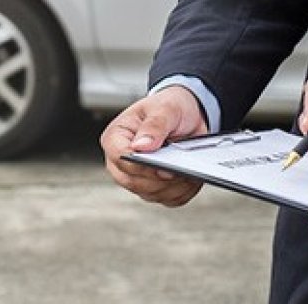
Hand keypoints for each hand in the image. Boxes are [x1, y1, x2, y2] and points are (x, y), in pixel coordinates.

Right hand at [100, 85, 208, 206]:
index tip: (163, 166)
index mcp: (116, 138)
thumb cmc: (171, 107)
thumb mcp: (165, 108)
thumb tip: (141, 147)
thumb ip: (154, 126)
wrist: (188, 114)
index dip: (141, 165)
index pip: (120, 158)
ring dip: (173, 186)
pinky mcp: (155, 187)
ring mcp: (137, 177)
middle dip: (159, 179)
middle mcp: (122, 161)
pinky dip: (182, 192)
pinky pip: (168, 199)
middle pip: (133, 182)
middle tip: (179, 168)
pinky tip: (191, 177)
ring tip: (188, 169)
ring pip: (151, 194)